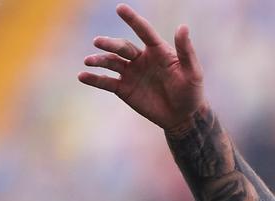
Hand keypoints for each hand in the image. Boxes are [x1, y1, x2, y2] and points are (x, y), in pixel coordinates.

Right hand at [78, 4, 204, 133]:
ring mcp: (131, 73)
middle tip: (98, 42)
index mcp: (158, 50)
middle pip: (123, 47)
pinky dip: (93, 79)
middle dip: (110, 44)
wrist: (183, 117)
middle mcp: (141, 58)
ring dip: (99, 60)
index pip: (144, 31)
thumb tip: (182, 26)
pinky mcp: (124, 89)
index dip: (132, 20)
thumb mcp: (192, 72)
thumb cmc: (191, 92)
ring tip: (89, 60)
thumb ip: (186, 51)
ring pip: (111, 62)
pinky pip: (106, 82)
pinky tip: (82, 76)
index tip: (120, 8)